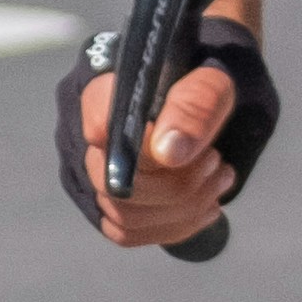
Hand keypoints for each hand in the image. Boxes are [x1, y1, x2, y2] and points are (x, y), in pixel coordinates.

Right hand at [55, 22, 279, 258]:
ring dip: (182, 210)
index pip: (99, 125)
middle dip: (177, 186)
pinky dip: (173, 227)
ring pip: (121, 214)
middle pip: (111, 182)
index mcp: (101, 83)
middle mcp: (81, 127)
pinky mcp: (105, 198)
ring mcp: (91, 166)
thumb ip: (196, 104)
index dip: (149, 151)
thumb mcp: (217, 76)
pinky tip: (207, 205)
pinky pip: (127, 231)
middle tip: (219, 165)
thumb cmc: (211, 70)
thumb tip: (168, 152)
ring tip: (220, 179)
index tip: (206, 151)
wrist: (211, 86)